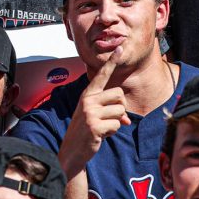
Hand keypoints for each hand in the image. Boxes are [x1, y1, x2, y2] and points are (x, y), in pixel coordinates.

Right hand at [58, 46, 129, 177]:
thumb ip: (111, 111)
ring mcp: (90, 111)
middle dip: (120, 109)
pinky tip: (101, 135)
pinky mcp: (94, 125)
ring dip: (116, 122)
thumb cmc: (85, 131)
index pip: (102, 75)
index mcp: (87, 94)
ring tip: (102, 127)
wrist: (71, 150)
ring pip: (120, 111)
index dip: (112, 61)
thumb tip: (127, 120)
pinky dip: (112, 132)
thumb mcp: (96, 116)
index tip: (121, 48)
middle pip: (119, 95)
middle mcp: (87, 99)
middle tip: (108, 119)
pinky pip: (117, 125)